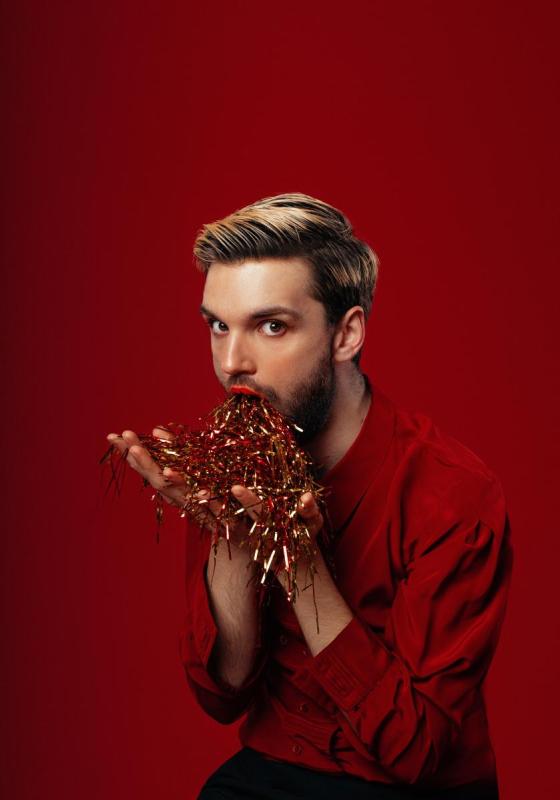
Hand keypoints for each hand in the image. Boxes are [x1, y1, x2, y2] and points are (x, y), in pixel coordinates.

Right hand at [105, 430, 265, 545]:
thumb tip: (156, 430)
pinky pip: (228, 510)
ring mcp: (207, 512)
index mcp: (178, 489)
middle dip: (143, 463)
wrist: (245, 538)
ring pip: (189, 498)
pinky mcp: (233, 520)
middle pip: (161, 483)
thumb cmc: (217, 501)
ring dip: (177, 483)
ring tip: (164, 469)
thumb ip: (177, 454)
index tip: (112, 436)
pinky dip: (225, 499)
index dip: (131, 454)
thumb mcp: (195, 474)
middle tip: (128, 443)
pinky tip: (218, 488)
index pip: (149, 469)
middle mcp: (187, 502)